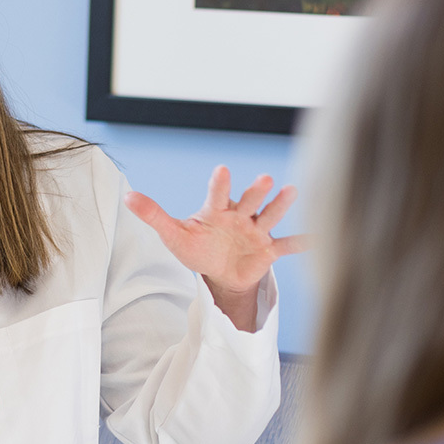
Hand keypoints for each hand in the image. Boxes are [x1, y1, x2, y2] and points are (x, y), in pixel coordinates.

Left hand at [125, 167, 307, 328]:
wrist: (221, 273)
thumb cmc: (198, 248)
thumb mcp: (173, 234)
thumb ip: (153, 215)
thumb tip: (127, 197)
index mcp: (217, 210)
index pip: (218, 193)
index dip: (220, 183)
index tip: (223, 170)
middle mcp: (240, 216)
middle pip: (248, 201)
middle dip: (256, 191)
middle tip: (265, 179)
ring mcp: (256, 232)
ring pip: (269, 216)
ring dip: (279, 205)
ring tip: (292, 190)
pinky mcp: (268, 250)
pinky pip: (286, 246)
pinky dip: (300, 243)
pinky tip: (315, 238)